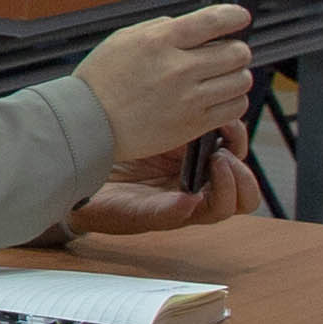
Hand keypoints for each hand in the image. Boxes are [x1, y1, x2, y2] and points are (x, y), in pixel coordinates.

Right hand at [60, 142, 267, 243]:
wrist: (78, 173)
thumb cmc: (101, 203)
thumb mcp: (126, 210)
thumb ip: (161, 212)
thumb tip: (192, 203)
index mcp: (188, 211)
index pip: (228, 206)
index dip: (230, 188)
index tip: (215, 163)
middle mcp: (197, 190)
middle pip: (244, 191)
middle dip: (241, 171)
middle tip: (222, 152)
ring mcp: (193, 165)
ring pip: (235, 158)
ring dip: (235, 142)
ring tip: (221, 126)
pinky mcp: (183, 140)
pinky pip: (216, 133)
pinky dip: (220, 122)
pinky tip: (207, 111)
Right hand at [79, 1, 254, 158]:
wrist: (88, 123)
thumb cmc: (101, 81)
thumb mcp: (123, 39)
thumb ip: (160, 28)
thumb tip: (191, 25)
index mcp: (159, 41)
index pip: (214, 21)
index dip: (235, 16)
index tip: (240, 17)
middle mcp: (178, 68)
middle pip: (237, 52)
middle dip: (236, 50)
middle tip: (227, 54)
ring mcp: (188, 98)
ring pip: (241, 81)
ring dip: (237, 76)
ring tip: (222, 78)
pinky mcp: (193, 124)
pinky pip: (235, 108)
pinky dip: (234, 100)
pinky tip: (219, 98)